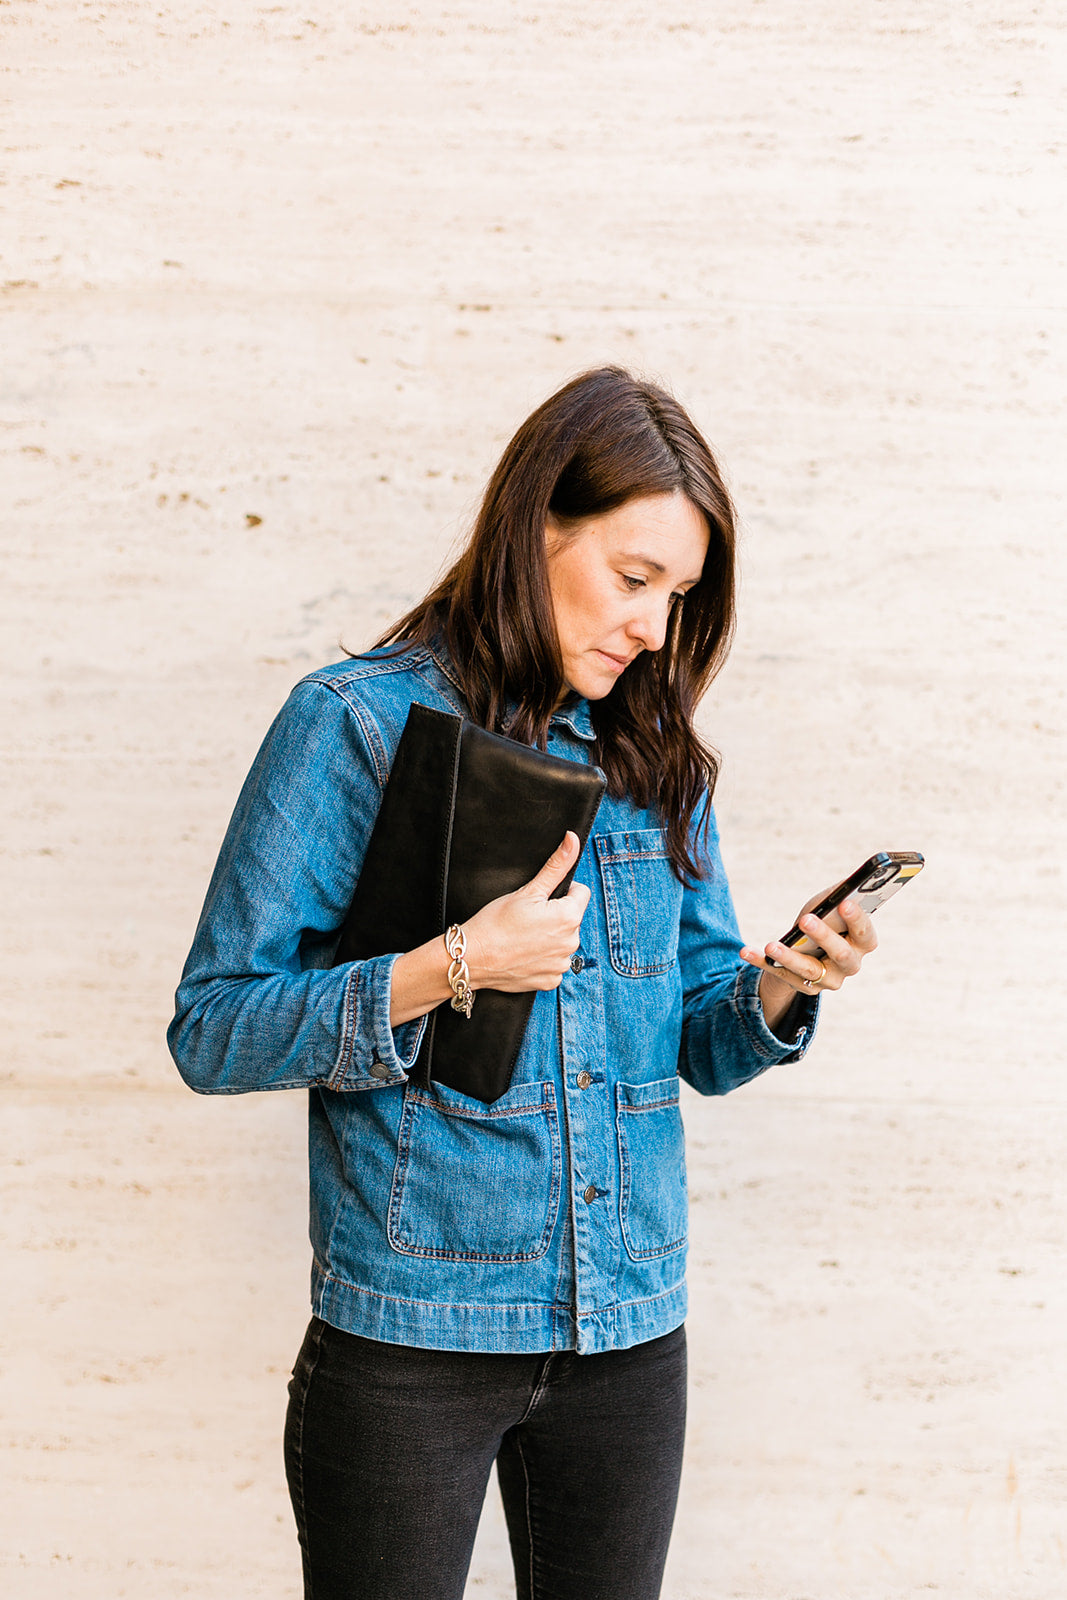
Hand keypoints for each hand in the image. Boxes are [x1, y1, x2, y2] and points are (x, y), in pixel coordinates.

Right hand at [464, 832, 591, 992]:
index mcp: (569, 917)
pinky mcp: (550, 980)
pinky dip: (542, 958)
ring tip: (523, 936)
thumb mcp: (527, 890)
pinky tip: (523, 953)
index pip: (580, 892)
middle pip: (571, 918)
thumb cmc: (495, 922)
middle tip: (527, 918)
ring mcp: (561, 964)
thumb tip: (573, 840)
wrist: (471, 958)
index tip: (539, 899)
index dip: (560, 891)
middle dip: (555, 915)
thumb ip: (556, 866)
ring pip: (563, 940)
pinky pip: (554, 962)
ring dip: (549, 937)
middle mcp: (572, 943)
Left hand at [740, 896, 877, 1016]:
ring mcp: (828, 980)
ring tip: (771, 946)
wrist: (808, 951)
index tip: (844, 902)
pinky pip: (781, 975)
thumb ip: (838, 895)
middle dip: (824, 936)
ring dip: (790, 957)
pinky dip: (762, 963)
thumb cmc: (825, 922)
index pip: (866, 935)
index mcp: (862, 944)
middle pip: (840, 954)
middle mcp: (849, 965)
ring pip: (809, 970)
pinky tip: (747, 952)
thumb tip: (846, 882)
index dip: (858, 920)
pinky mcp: (804, 987)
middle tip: (805, 919)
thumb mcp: (829, 907)